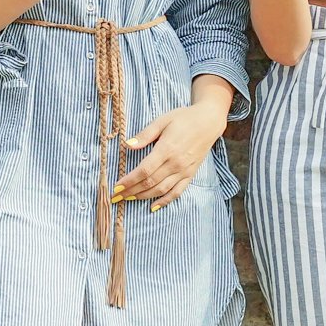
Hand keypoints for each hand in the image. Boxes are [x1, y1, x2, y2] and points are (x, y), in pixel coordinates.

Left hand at [111, 101, 227, 210]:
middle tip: (116, 196)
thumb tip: (128, 145)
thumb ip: (145, 134)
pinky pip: (177, 192)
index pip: (144, 170)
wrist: (208, 122)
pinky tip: (153, 207)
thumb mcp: (162, 120)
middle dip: (131, 191)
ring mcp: (184, 171)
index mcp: (167, 149)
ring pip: (161, 189)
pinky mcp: (190, 174)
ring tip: (129, 199)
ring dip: (143, 197)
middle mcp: (176, 163)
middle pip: (150, 182)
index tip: (116, 187)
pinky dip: (165, 201)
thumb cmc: (183, 119)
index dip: (129, 181)